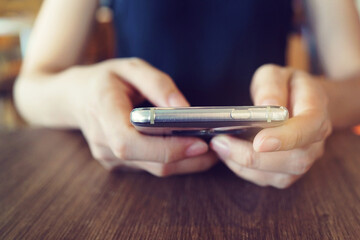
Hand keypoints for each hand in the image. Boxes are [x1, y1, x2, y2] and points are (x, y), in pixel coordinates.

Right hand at [71, 58, 217, 174]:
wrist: (76, 97)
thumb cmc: (106, 79)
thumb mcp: (131, 68)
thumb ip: (158, 84)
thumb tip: (185, 109)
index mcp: (102, 111)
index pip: (130, 142)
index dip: (166, 148)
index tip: (199, 142)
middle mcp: (103, 141)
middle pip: (149, 162)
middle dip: (187, 159)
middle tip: (217, 148)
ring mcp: (108, 156)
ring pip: (153, 169)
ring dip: (185, 162)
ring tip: (209, 148)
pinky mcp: (117, 162)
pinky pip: (149, 167)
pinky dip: (172, 160)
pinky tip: (188, 148)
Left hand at [210, 64, 331, 187]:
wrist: (299, 101)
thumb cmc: (285, 86)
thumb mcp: (276, 74)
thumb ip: (271, 86)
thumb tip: (267, 105)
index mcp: (316, 113)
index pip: (308, 129)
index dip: (285, 138)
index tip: (259, 142)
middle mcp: (314, 142)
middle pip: (292, 160)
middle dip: (252, 156)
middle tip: (220, 142)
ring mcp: (303, 160)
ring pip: (278, 176)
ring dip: (243, 164)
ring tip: (219, 146)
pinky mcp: (288, 172)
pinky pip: (266, 180)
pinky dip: (243, 170)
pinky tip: (226, 154)